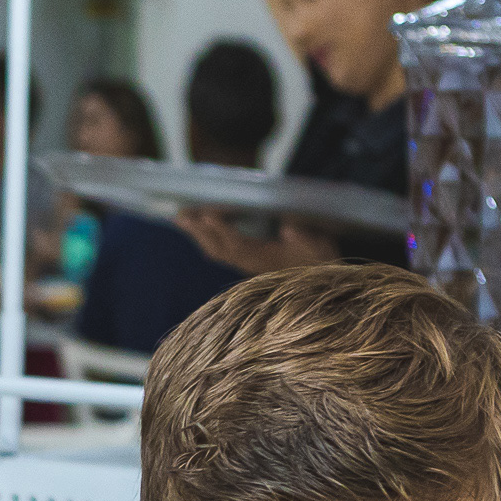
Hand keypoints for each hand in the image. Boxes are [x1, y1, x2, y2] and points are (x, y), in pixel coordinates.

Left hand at [178, 206, 337, 275]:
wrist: (319, 285)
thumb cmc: (320, 261)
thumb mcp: (320, 247)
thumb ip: (306, 238)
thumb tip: (288, 226)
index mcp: (265, 259)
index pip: (238, 244)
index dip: (222, 230)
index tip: (207, 214)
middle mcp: (250, 263)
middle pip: (218, 248)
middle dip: (199, 231)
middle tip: (180, 215)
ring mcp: (246, 264)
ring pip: (215, 251)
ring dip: (197, 235)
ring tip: (181, 219)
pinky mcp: (246, 262)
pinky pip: (220, 252)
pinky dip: (206, 239)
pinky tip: (197, 229)